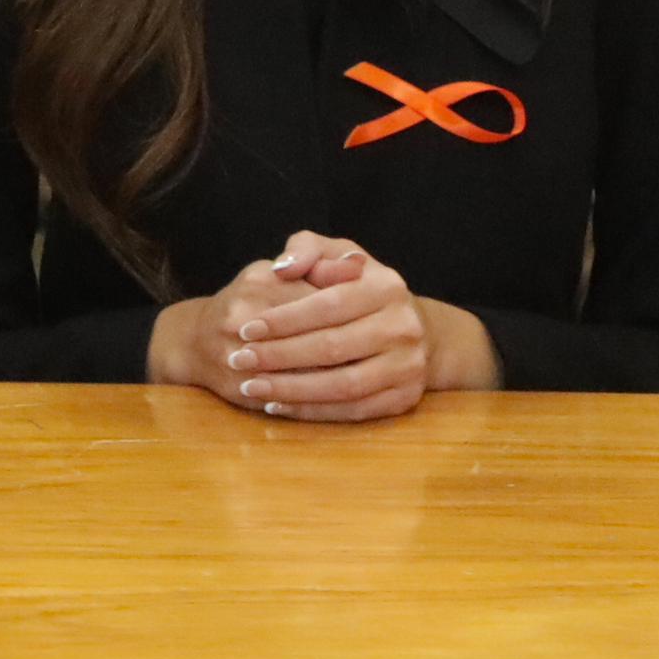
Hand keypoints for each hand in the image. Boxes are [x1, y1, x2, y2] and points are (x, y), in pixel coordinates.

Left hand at [146, 233, 494, 423]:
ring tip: (247, 384)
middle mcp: (401, 326)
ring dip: (289, 387)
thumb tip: (285, 258)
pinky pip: (350, 411)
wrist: (426, 336)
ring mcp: (406, 369)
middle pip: (328, 346)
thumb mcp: (345, 255)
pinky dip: (310, 410)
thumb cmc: (367, 289)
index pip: (324, 303)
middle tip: (232, 359)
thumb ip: (314, 247)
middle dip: (276, 354)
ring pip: (338, 384)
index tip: (239, 323)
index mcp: (384, 285)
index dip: (280, 316)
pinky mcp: (401, 403)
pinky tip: (274, 403)